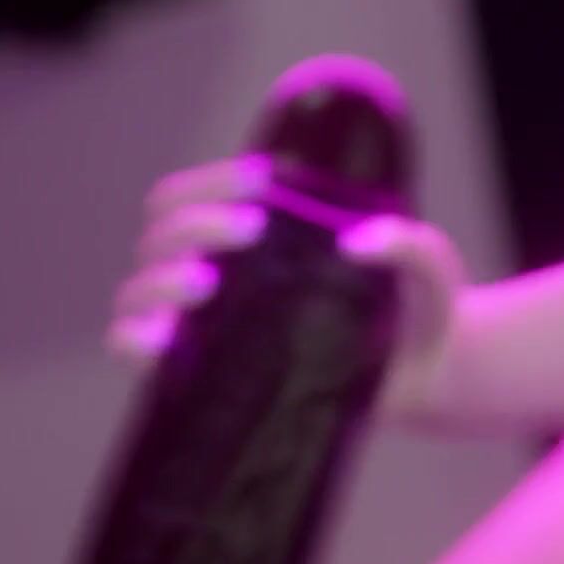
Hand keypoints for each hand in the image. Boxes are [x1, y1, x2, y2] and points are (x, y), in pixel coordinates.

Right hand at [107, 156, 469, 421]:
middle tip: (252, 230)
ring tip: (208, 285)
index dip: (211, 181)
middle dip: (196, 224)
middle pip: (162, 234)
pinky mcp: (195, 378)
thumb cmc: (416, 313)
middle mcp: (211, 278)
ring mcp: (198, 328)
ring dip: (161, 279)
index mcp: (245, 240)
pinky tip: (166, 341)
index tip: (261, 181)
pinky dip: (135, 342)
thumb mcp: (428, 270)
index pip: (193, 196)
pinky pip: (133, 353)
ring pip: (139, 289)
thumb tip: (356, 242)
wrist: (429, 382)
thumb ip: (410, 245)